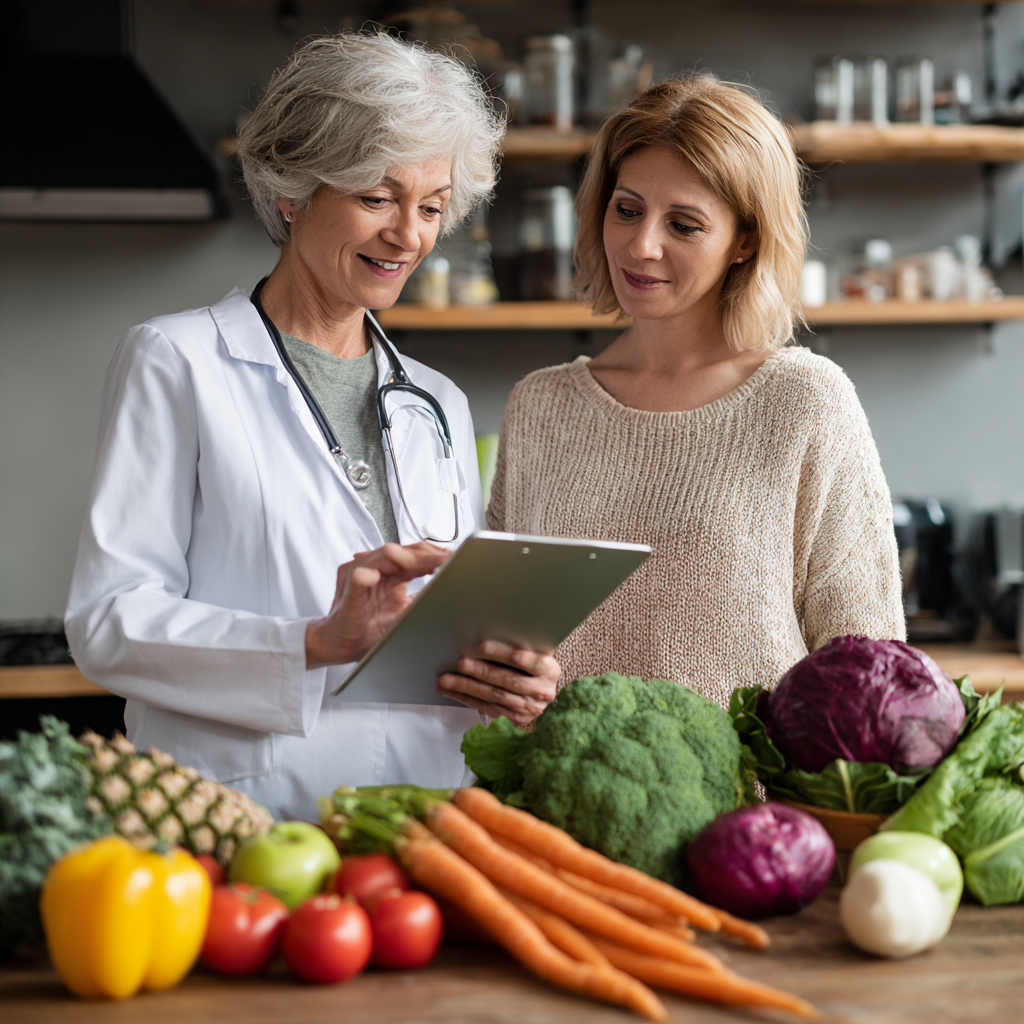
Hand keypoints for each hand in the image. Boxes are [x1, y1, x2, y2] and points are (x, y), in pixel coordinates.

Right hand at [305, 542, 448, 667]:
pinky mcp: (349, 591)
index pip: (416, 554)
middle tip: (450, 559)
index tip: (458, 559)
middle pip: (404, 551)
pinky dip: (366, 576)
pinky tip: (375, 576)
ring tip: (428, 561)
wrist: (339, 644)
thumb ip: (423, 599)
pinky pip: (358, 578)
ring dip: (407, 557)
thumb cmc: (368, 627)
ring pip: (384, 556)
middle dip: (428, 554)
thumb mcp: (405, 612)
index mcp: (391, 572)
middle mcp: (376, 567)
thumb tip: (453, 595)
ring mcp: (360, 575)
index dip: (436, 555)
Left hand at [437, 640, 560, 728]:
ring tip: (446, 679)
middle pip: (509, 681)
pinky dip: (466, 698)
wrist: (545, 693)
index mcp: (549, 671)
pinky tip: (450, 690)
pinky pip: (486, 707)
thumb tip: (495, 628)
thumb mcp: (538, 653)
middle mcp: (541, 691)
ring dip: (467, 687)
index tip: (512, 654)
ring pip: (494, 696)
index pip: (536, 664)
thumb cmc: (535, 665)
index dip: (524, 660)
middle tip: (462, 662)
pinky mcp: (512, 718)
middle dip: (483, 671)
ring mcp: (526, 707)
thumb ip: (524, 644)